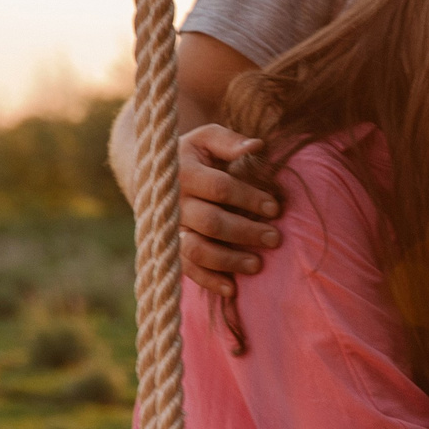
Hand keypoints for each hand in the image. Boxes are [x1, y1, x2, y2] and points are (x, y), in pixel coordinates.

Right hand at [174, 125, 281, 293]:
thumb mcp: (207, 139)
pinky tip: (231, 289)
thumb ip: (230, 142)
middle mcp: (173, 203)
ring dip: (228, 260)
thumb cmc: (192, 155)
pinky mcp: (170, 248)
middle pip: (210, 222)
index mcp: (183, 172)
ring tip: (257, 265)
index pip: (220, 188)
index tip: (275, 208)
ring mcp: (170, 228)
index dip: (248, 198)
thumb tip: (257, 146)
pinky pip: (186, 268)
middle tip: (275, 239)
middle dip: (244, 232)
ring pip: (196, 249)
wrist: (152, 174)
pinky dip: (207, 280)